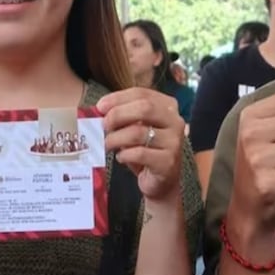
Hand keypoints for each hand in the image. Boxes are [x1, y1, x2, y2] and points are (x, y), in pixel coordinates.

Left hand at [98, 88, 184, 202]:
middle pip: (145, 107)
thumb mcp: (134, 128)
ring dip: (115, 138)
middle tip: (103, 125)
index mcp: (168, 106)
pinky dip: (124, 155)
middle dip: (118, 114)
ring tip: (106, 145)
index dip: (118, 98)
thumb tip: (99, 110)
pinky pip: (139, 153)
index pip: (141, 93)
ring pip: (138, 132)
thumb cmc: (145, 150)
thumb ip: (122, 116)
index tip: (100, 107)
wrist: (161, 181)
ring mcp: (174, 142)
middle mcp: (175, 121)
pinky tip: (121, 157)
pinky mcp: (168, 162)